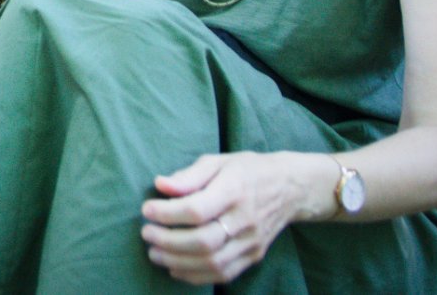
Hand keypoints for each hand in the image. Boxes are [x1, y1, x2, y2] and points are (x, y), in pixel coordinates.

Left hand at [139, 151, 313, 284]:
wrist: (290, 188)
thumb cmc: (247, 170)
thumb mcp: (218, 161)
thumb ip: (188, 175)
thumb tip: (160, 185)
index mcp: (234, 190)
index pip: (197, 210)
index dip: (167, 213)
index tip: (147, 210)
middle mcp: (244, 219)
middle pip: (203, 241)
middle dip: (168, 241)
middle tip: (146, 234)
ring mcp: (251, 242)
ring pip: (212, 263)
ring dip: (177, 262)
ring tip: (155, 252)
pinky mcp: (254, 256)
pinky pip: (224, 274)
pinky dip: (196, 275)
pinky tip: (175, 268)